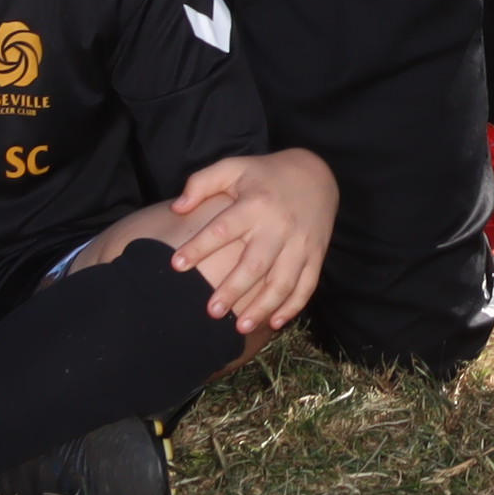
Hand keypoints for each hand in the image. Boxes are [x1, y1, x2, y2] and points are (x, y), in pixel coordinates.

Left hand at [163, 147, 337, 334]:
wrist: (317, 173)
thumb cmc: (265, 174)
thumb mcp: (233, 167)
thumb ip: (202, 183)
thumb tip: (176, 208)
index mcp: (255, 204)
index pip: (222, 229)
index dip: (198, 247)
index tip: (176, 265)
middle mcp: (278, 226)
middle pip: (255, 264)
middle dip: (233, 290)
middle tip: (211, 312)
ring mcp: (300, 243)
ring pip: (282, 282)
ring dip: (262, 307)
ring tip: (240, 328)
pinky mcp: (316, 254)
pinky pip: (307, 285)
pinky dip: (292, 307)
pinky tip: (274, 323)